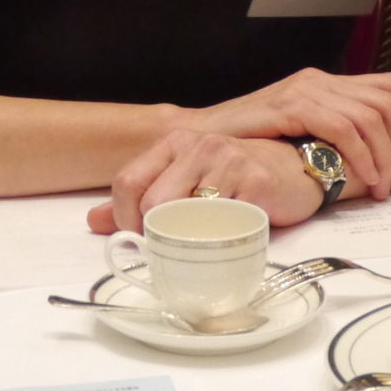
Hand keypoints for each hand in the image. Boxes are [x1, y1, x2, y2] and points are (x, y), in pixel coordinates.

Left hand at [85, 129, 326, 234]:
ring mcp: (228, 161)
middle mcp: (198, 145)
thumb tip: (94, 222)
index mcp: (174, 142)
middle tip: (170, 248)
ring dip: (187, 241)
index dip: (124, 218)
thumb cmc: (237, 176)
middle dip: (154, 234)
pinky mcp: (255, 183)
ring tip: (200, 244)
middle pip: (152, 203)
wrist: (296, 168)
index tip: (139, 237)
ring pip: (185, 215)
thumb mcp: (184, 178)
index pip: (127, 182)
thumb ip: (140, 197)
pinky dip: (220, 241)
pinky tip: (228, 237)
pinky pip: (223, 224)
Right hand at [190, 67, 390, 198]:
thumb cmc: (247, 147)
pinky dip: (362, 155)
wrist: (196, 140)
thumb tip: (376, 162)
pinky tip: (364, 179)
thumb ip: (330, 140)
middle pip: (389, 99)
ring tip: (385, 188)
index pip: (390, 84)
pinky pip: (344, 127)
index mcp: (328, 85)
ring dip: (387, 155)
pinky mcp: (291, 105)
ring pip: (371, 116)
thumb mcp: (298, 139)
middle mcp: (321, 81)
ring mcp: (306, 90)